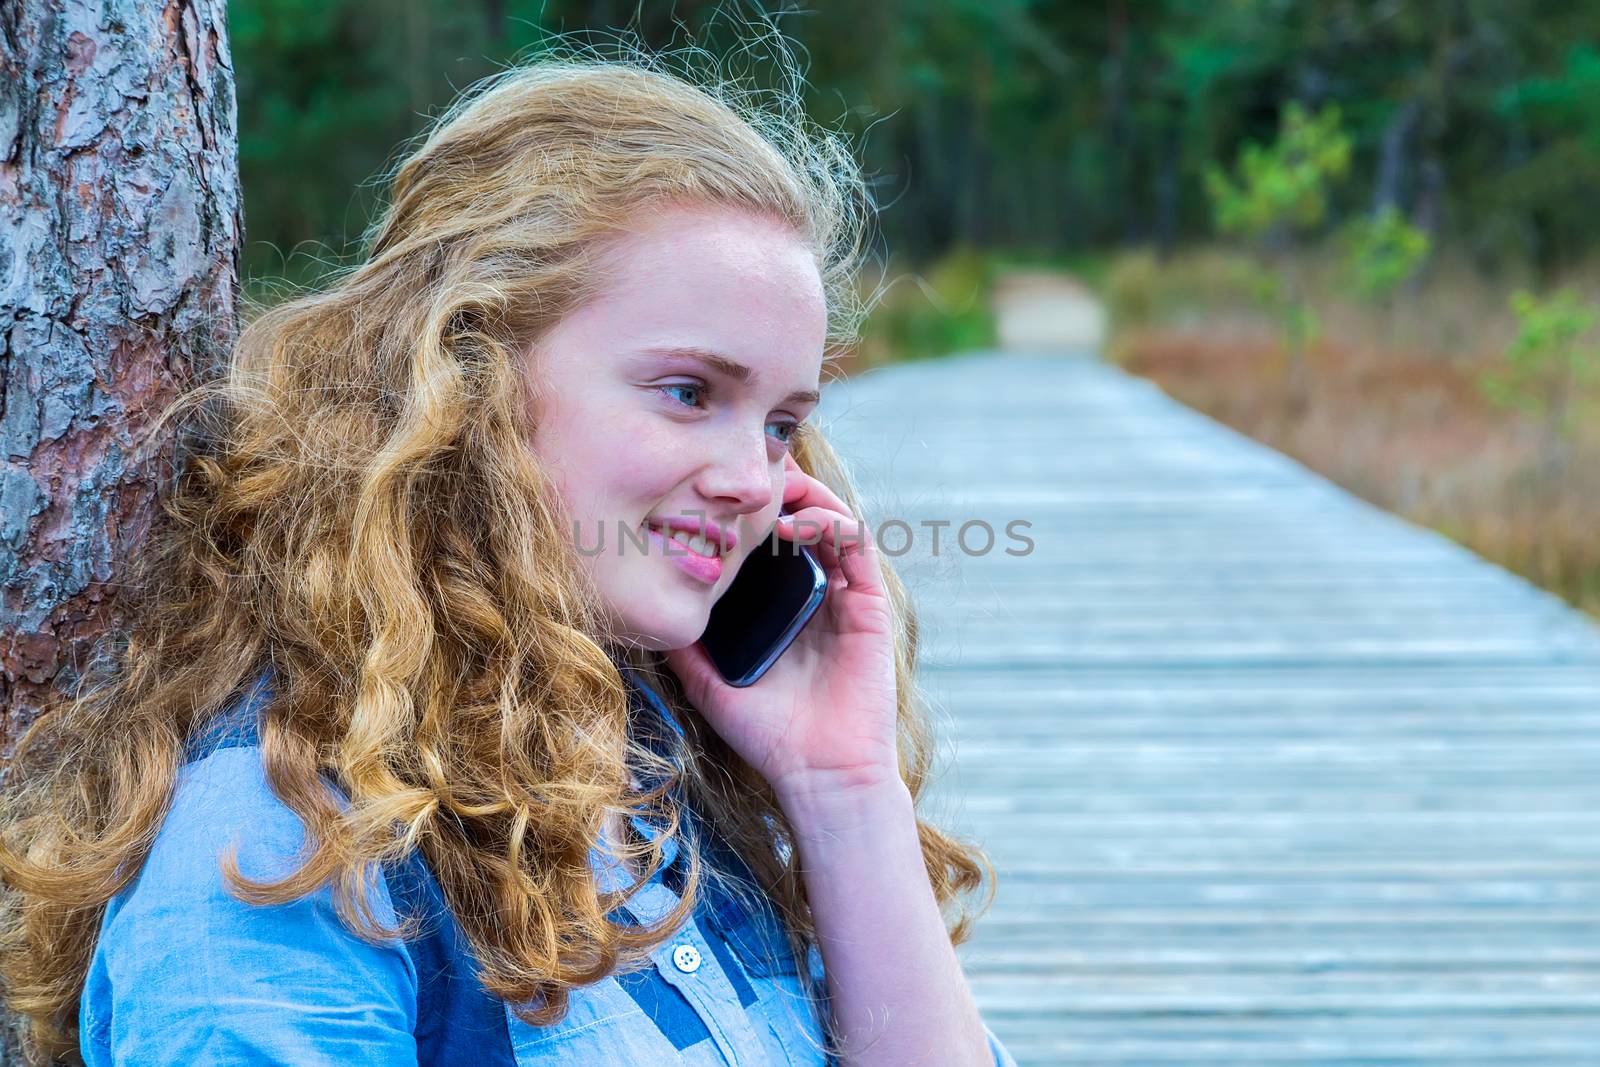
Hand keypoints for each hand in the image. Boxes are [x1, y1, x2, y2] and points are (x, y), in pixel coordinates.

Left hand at [663, 453, 901, 802]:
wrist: (817, 774)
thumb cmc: (768, 734)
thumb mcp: (709, 681)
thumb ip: (684, 645)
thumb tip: (642, 616)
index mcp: (784, 607)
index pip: (773, 542)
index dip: (752, 510)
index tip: (718, 492)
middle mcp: (818, 594)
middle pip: (805, 521)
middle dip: (780, 488)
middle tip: (748, 472)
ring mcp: (846, 597)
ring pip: (834, 521)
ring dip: (806, 495)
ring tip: (772, 488)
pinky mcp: (869, 605)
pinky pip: (857, 546)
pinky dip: (831, 522)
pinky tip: (796, 523)